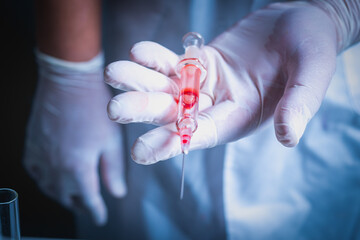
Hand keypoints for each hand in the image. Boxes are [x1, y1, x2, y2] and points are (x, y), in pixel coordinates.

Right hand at [24, 52, 125, 224]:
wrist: (69, 83)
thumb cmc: (94, 108)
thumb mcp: (111, 141)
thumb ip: (114, 170)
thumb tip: (117, 192)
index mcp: (78, 167)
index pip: (89, 200)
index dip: (96, 211)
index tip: (101, 217)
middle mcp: (55, 167)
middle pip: (67, 198)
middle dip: (80, 205)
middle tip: (89, 206)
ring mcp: (41, 157)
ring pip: (50, 189)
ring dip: (63, 196)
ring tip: (73, 196)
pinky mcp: (31, 147)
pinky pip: (36, 174)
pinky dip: (47, 182)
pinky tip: (54, 178)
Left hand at [104, 2, 337, 163]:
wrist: (301, 22)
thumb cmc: (311, 49)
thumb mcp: (311, 75)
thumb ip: (299, 104)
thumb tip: (289, 138)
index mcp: (238, 118)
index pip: (201, 135)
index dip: (172, 143)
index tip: (141, 151)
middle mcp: (215, 106)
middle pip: (174, 113)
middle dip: (144, 111)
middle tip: (114, 109)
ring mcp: (203, 84)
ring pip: (165, 87)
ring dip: (139, 82)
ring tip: (114, 73)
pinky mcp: (198, 63)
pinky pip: (171, 63)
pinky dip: (154, 58)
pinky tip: (137, 52)